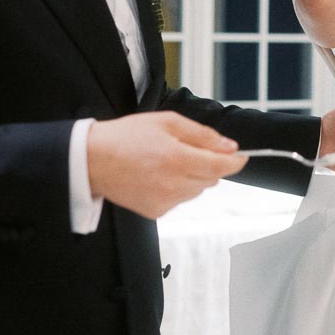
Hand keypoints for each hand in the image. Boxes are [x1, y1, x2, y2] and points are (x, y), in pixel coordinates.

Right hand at [86, 112, 246, 218]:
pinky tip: (158, 175)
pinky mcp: (156, 211)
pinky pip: (180, 200)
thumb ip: (203, 135)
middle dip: (210, 164)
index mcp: (177, 159)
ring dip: (194, 176)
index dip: (236, 161)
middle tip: (190, 150)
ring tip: (169, 161)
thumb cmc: (127, 136)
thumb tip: (230, 146)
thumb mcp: (167, 123)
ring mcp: (165, 201)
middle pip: (212, 179)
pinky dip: (177, 188)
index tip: (241, 156)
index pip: (222, 166)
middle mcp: (173, 184)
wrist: (93, 160)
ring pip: (198, 190)